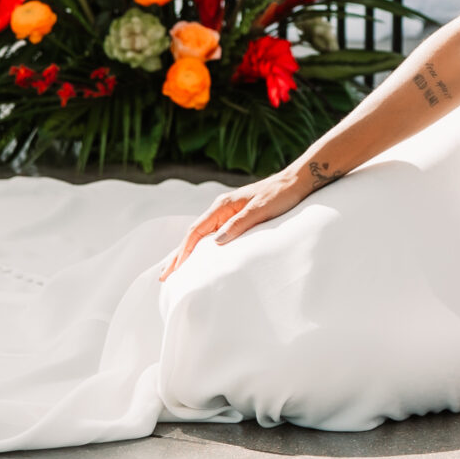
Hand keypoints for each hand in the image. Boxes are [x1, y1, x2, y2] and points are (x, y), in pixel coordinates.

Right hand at [158, 165, 319, 281]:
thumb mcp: (259, 210)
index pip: (196, 231)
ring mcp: (227, 213)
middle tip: (165, 275)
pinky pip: (213, 235)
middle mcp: (221, 209)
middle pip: (193, 234)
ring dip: (188, 253)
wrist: (294, 183)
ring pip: (201, 236)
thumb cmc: (279, 195)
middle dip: (179, 255)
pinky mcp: (236, 218)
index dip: (184, 251)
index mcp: (222, 205)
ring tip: (176, 270)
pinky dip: (202, 247)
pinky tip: (200, 258)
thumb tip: (216, 242)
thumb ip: (238, 225)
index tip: (175, 269)